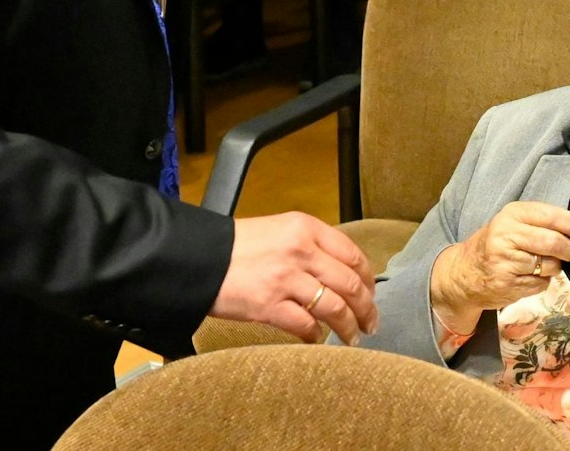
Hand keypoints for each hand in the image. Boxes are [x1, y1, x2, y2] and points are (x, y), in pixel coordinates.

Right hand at [209, 212, 378, 344]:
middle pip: (349, 283)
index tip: (371, 292)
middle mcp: (301, 251)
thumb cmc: (236, 246)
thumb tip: (338, 272)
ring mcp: (286, 279)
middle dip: (366, 307)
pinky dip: (316, 335)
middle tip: (371, 322)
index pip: (352, 254)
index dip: (367, 278)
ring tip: (353, 336)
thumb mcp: (279, 230)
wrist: (198, 258)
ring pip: (334, 307)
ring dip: (348, 326)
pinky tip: (318, 340)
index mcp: (306, 228)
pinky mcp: (269, 305)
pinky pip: (305, 324)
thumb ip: (309, 245)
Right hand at [428, 201, 569, 333]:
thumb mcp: (514, 223)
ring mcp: (505, 261)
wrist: (464, 273)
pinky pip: (540, 284)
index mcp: (512, 214)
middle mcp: (507, 235)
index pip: (551, 216)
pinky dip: (543, 281)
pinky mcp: (507, 284)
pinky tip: (531, 276)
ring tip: (549, 264)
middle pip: (553, 242)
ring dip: (557, 267)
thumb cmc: (496, 244)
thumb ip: (542, 223)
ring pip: (550, 266)